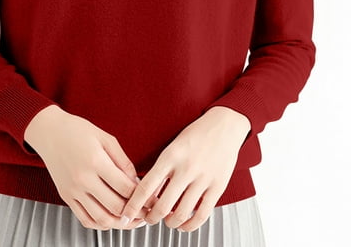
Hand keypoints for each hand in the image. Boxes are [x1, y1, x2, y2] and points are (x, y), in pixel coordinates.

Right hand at [24, 105, 150, 230]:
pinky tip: (112, 220)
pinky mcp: (66, 197)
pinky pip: (85, 219)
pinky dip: (101, 224)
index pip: (125, 188)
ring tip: (132, 220)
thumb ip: (123, 161)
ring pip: (101, 219)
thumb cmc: (78, 131)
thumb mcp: (106, 138)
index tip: (151, 198)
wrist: (50, 132)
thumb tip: (136, 182)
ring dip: (120, 224)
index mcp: (95, 161)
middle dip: (135, 213)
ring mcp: (73, 190)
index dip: (142, 196)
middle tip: (147, 212)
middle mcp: (83, 179)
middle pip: (115, 207)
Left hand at [119, 106, 250, 231]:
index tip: (125, 215)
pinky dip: (190, 226)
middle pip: (162, 206)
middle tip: (148, 219)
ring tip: (166, 221)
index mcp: (170, 156)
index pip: (145, 186)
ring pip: (180, 214)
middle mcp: (186, 168)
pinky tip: (184, 224)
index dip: (133, 205)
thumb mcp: (173, 146)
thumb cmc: (197, 134)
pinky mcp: (217, 187)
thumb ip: (161, 169)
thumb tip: (147, 193)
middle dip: (151, 218)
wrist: (224, 125)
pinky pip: (202, 215)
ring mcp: (202, 179)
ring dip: (169, 223)